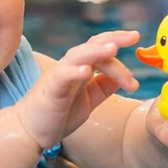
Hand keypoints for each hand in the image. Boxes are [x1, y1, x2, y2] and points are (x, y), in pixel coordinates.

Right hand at [16, 31, 139, 148]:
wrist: (30, 132)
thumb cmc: (58, 114)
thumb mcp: (89, 100)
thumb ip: (104, 87)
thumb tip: (127, 78)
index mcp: (80, 67)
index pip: (102, 50)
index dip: (119, 45)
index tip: (138, 44)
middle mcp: (70, 67)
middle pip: (92, 45)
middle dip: (113, 38)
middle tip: (133, 36)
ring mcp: (59, 76)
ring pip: (78, 56)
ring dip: (96, 51)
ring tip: (113, 48)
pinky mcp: (50, 90)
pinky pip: (62, 76)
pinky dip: (75, 71)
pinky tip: (87, 71)